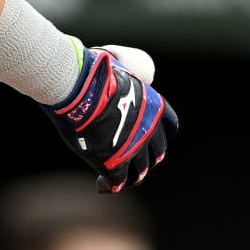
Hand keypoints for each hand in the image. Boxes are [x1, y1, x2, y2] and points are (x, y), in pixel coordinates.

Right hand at [41, 43, 175, 192]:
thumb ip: (129, 72)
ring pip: (139, 171)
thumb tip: (125, 70)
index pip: (170, 125)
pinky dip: (109, 185)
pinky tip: (101, 184)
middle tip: (133, 158)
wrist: (79, 87)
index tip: (152, 135)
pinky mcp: (113, 163)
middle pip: (157, 152)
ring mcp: (132, 149)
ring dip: (131, 174)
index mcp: (155, 106)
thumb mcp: (121, 64)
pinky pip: (117, 182)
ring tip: (119, 175)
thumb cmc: (94, 72)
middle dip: (147, 156)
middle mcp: (149, 130)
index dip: (161, 132)